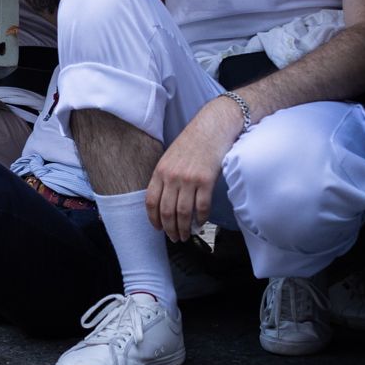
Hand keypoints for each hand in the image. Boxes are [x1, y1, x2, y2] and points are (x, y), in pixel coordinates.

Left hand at [146, 98, 244, 241]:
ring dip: (184, 228)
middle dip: (169, 229)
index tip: (158, 229)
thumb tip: (165, 200)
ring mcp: (189, 178)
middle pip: (166, 211)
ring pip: (183, 213)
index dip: (153, 219)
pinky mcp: (206, 180)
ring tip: (187, 235)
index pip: (151, 201)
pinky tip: (201, 223)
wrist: (213, 126)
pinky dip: (201, 219)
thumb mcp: (171, 156)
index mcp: (160, 170)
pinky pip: (201, 207)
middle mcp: (172, 176)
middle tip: (175, 238)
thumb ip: (166, 176)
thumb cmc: (194, 141)